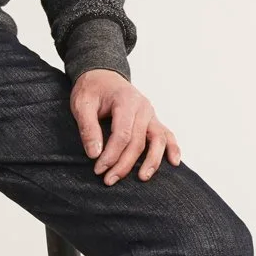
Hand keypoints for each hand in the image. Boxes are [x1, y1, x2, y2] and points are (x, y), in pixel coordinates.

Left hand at [70, 69, 181, 185]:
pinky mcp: (153, 120)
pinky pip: (167, 134)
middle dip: (124, 164)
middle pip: (138, 141)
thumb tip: (94, 154)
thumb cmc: (91, 90)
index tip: (98, 169)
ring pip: (158, 140)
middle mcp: (143, 107)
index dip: (111, 155)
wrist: (103, 76)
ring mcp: (151, 114)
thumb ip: (88, 127)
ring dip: (152, 161)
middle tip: (109, 180)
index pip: (122, 134)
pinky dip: (172, 148)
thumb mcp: (82, 104)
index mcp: (126, 101)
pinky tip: (174, 162)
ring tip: (142, 178)